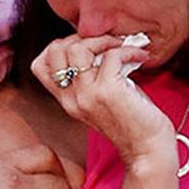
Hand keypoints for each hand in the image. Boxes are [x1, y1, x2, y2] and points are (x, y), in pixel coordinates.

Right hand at [30, 34, 171, 170]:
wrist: (148, 150)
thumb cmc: (133, 123)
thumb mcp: (101, 99)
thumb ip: (92, 77)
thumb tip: (101, 44)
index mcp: (67, 101)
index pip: (40, 65)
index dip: (60, 47)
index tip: (87, 47)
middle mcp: (72, 98)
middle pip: (55, 50)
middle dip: (82, 38)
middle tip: (107, 43)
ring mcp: (88, 95)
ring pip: (78, 49)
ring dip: (103, 40)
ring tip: (122, 46)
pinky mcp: (108, 91)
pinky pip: (112, 55)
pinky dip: (128, 50)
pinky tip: (140, 57)